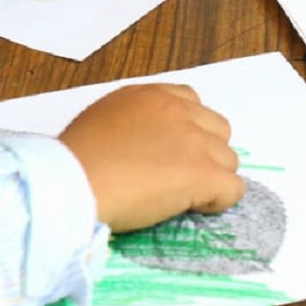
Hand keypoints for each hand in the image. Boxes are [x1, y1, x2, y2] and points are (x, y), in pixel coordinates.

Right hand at [59, 83, 243, 232]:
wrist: (72, 183)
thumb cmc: (74, 160)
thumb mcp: (101, 121)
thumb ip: (132, 124)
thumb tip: (141, 146)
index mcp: (149, 96)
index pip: (190, 101)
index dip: (186, 130)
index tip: (168, 152)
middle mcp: (177, 111)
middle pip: (218, 130)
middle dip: (204, 153)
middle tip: (177, 176)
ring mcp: (193, 141)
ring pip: (228, 160)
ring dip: (211, 178)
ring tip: (181, 197)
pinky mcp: (203, 173)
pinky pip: (233, 189)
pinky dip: (218, 202)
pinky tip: (192, 209)